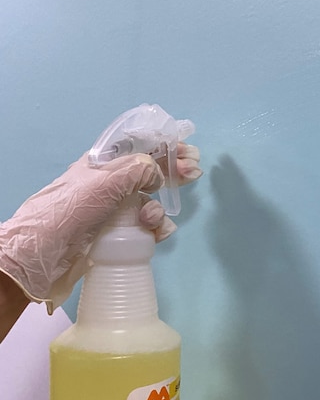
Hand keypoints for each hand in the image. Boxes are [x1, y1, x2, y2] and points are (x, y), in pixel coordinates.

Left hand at [0, 143, 200, 313]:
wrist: (45, 254)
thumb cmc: (71, 210)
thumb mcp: (106, 180)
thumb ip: (139, 169)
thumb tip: (157, 177)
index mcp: (103, 163)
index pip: (140, 146)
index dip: (164, 145)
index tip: (186, 148)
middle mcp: (112, 184)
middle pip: (152, 171)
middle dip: (173, 171)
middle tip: (194, 172)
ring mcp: (117, 210)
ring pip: (153, 201)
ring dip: (160, 208)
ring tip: (151, 218)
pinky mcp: (121, 234)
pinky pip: (150, 227)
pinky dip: (157, 229)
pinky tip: (154, 233)